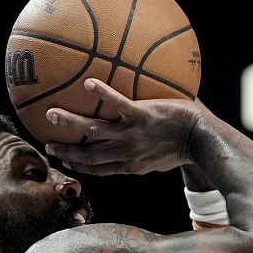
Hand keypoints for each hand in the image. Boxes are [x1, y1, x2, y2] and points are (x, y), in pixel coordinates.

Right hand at [44, 78, 202, 175]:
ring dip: (70, 122)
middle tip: (48, 145)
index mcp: (132, 165)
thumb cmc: (186, 148)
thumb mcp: (162, 160)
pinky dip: (103, 94)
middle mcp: (128, 154)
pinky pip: (118, 104)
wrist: (204, 141)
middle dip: (67, 152)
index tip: (66, 162)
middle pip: (90, 156)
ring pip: (94, 131)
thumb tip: (142, 143)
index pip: (100, 169)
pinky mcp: (143, 117)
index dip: (81, 167)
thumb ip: (146, 154)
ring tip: (50, 114)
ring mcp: (133, 136)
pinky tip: (89, 82)